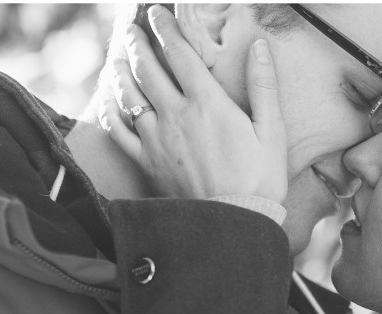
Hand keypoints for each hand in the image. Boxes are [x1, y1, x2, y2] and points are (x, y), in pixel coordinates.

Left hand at [100, 5, 287, 203]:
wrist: (232, 224)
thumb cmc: (259, 181)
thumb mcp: (272, 131)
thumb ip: (264, 86)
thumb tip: (259, 46)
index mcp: (207, 102)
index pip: (179, 53)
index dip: (165, 28)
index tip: (157, 13)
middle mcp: (175, 115)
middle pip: (147, 69)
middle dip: (138, 43)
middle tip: (133, 30)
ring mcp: (156, 139)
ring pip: (129, 96)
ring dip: (121, 71)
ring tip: (118, 57)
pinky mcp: (146, 162)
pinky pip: (118, 132)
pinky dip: (110, 112)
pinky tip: (109, 101)